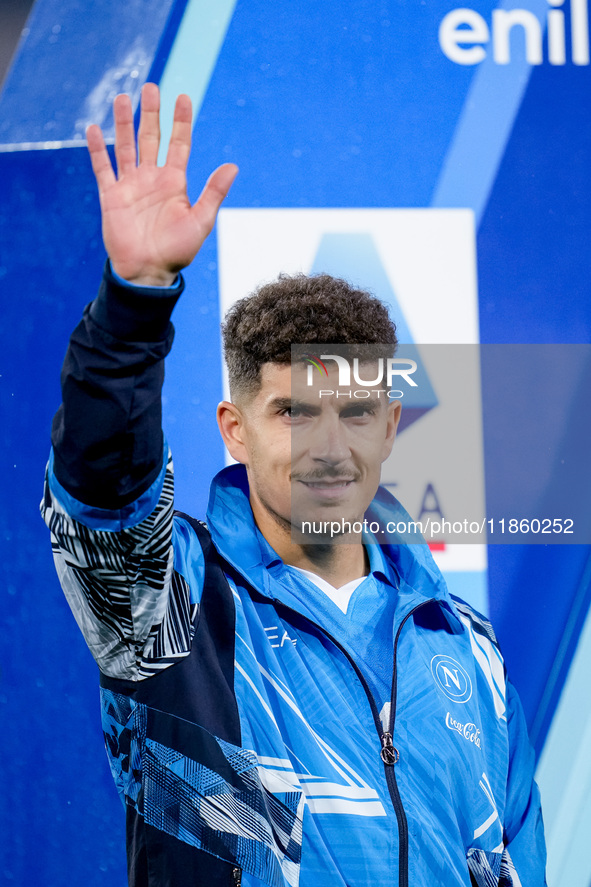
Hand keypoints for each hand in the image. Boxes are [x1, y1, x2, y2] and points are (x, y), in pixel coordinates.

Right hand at [86, 82, 237, 285]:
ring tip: (123, 98)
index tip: (183, 97)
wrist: (148, 273)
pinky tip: (93, 129)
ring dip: (123, 123)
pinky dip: (97, 150)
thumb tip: (233, 166)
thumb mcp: (200, 221)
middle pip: (151, 138)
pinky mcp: (111, 197)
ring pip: (126, 146)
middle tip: (151, 87)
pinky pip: (103, 168)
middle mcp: (152, 179)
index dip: (181, 121)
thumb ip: (213, 193)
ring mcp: (131, 186)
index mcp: (174, 182)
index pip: (178, 144)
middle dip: (151, 113)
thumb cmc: (177, 252)